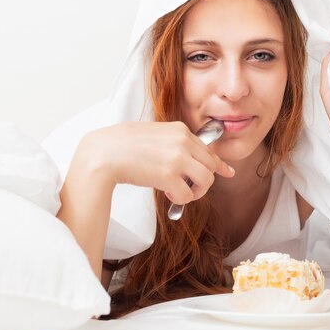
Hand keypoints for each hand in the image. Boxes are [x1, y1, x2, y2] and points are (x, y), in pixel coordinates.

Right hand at [75, 121, 234, 204]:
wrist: (103, 153)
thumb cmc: (123, 145)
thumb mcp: (155, 135)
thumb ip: (175, 144)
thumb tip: (193, 159)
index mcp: (179, 129)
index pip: (208, 149)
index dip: (218, 164)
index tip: (226, 172)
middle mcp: (182, 142)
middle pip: (210, 166)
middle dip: (203, 181)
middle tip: (189, 188)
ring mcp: (177, 158)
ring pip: (206, 181)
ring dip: (195, 192)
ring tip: (179, 192)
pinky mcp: (168, 176)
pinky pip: (188, 195)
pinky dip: (180, 199)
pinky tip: (167, 194)